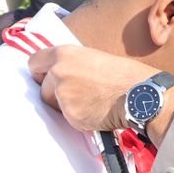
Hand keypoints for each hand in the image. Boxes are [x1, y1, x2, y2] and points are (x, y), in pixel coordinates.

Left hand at [29, 45, 173, 140]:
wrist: (139, 94)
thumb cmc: (125, 75)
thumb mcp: (95, 57)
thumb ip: (73, 64)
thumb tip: (64, 72)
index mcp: (64, 54)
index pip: (33, 62)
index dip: (40, 72)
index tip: (46, 77)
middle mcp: (58, 73)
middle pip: (41, 87)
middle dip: (54, 92)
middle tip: (75, 93)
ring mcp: (62, 95)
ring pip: (53, 104)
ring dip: (65, 105)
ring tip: (89, 101)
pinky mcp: (71, 115)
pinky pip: (68, 118)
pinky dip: (78, 117)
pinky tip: (95, 111)